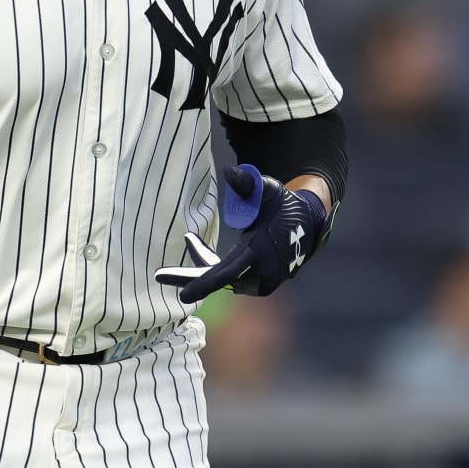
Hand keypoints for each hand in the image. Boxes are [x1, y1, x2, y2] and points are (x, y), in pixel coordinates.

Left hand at [153, 164, 331, 301]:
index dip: (204, 284)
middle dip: (189, 278)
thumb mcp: (266, 189)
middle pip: (217, 280)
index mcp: (258, 251)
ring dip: (205, 263)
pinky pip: (231, 278)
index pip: (226, 273)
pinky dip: (217, 268)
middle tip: (160, 275)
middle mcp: (261, 272)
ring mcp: (263, 281)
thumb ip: (247, 183)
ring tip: (192, 242)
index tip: (183, 295)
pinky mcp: (262, 284)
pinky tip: (206, 253)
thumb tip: (230, 172)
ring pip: (223, 277)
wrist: (308, 223)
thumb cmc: (281, 203)